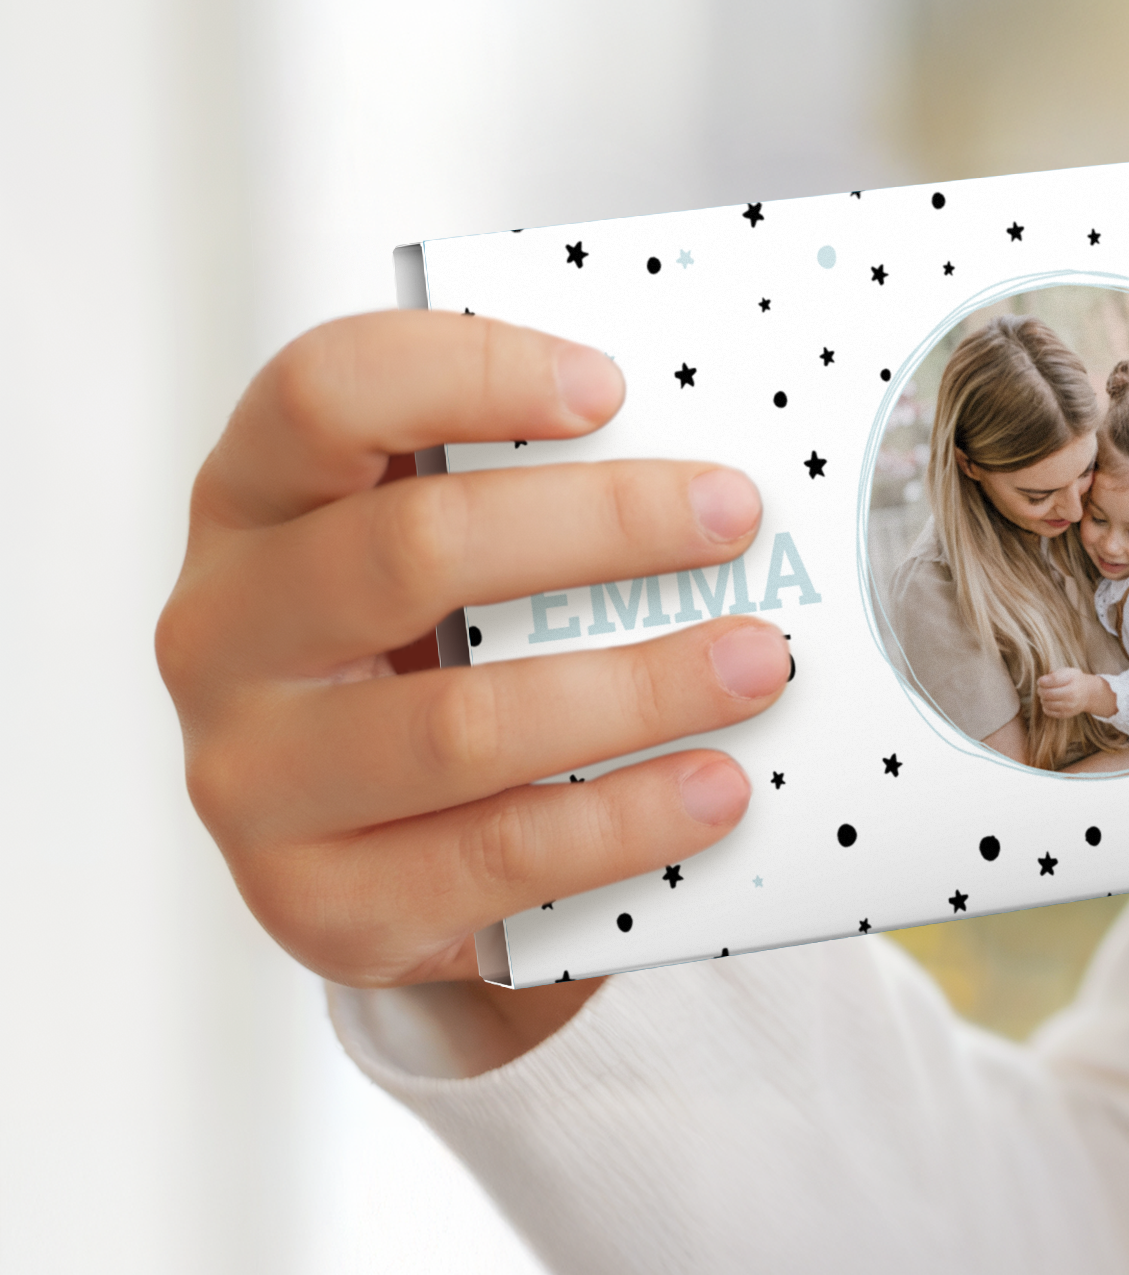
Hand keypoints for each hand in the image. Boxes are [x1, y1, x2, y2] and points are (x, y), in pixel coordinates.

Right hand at [157, 311, 790, 1050]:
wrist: (370, 851)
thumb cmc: (424, 649)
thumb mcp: (442, 546)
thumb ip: (525, 482)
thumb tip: (699, 455)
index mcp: (254, 498)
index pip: (324, 393)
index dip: (467, 372)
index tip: (609, 388)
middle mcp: (225, 629)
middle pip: (412, 548)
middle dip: (603, 525)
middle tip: (734, 517)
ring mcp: (253, 777)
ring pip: (461, 723)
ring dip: (637, 689)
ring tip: (755, 665)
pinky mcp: (317, 902)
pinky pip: (493, 858)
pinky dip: (623, 822)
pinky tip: (713, 788)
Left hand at [1037, 667, 1106, 719]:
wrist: (1087, 694)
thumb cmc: (1073, 680)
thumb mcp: (1067, 671)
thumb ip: (1054, 674)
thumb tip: (1042, 681)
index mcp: (1072, 679)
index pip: (1053, 680)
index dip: (1042, 681)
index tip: (1040, 680)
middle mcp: (1072, 693)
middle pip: (1047, 693)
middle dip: (1040, 690)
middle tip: (1041, 688)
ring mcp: (1069, 705)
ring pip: (1046, 703)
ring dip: (1042, 698)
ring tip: (1046, 694)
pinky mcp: (1066, 714)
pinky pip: (1048, 712)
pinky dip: (1045, 706)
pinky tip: (1049, 701)